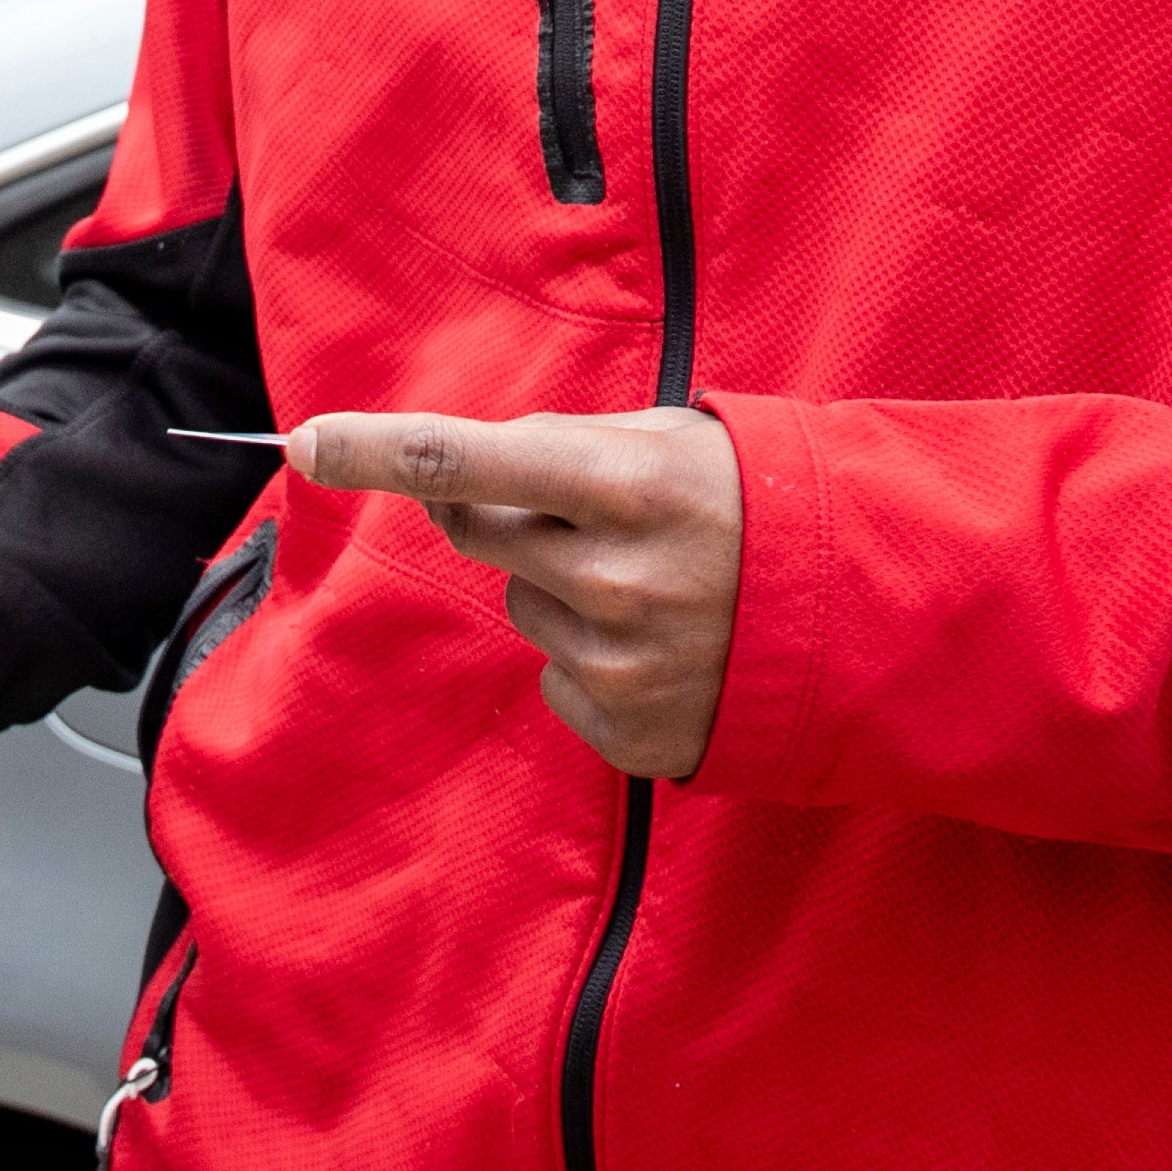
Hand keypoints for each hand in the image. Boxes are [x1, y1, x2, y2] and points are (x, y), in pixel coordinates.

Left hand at [293, 406, 740, 778]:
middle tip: (590, 510)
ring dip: (566, 588)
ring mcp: (624, 663)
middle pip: (481, 531)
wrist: (867, 618)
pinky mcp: (632, 729)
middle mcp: (617, 577)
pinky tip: (667, 646)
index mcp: (627, 483)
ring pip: (522, 604)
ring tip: (661, 586)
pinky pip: (558, 677)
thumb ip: (564, 448)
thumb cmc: (756, 503)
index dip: (378, 450)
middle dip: (511, 511)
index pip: (468, 459)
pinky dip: (594, 658)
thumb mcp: (675, 440)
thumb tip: (457, 475)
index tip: (304, 442)